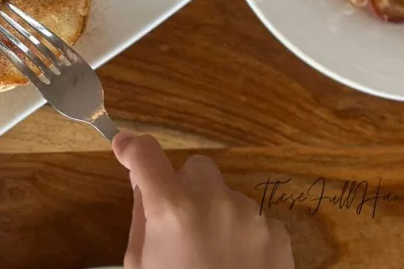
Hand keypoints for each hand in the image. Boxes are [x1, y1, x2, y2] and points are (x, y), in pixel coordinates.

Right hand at [114, 132, 293, 268]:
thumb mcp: (141, 264)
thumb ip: (142, 218)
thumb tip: (143, 184)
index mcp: (173, 209)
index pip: (146, 154)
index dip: (132, 147)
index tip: (125, 148)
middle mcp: (215, 202)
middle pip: (196, 168)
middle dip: (185, 187)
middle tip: (179, 221)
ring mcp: (252, 216)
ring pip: (227, 196)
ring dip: (216, 213)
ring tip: (212, 255)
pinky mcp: (278, 234)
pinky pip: (254, 219)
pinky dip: (243, 235)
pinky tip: (236, 264)